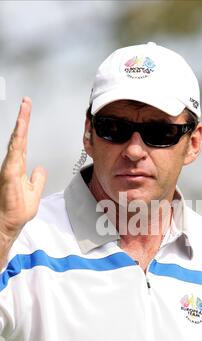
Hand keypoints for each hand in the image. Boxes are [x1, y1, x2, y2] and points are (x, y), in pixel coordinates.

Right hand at [0, 97, 46, 240]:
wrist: (8, 223)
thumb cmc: (16, 211)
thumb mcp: (34, 192)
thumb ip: (38, 179)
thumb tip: (41, 168)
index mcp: (19, 167)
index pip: (23, 143)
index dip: (25, 127)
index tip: (27, 112)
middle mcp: (13, 164)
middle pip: (19, 137)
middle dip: (23, 118)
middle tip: (26, 102)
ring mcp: (10, 168)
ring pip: (16, 142)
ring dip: (21, 125)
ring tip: (24, 110)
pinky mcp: (9, 174)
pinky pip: (14, 154)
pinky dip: (17, 141)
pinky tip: (20, 130)